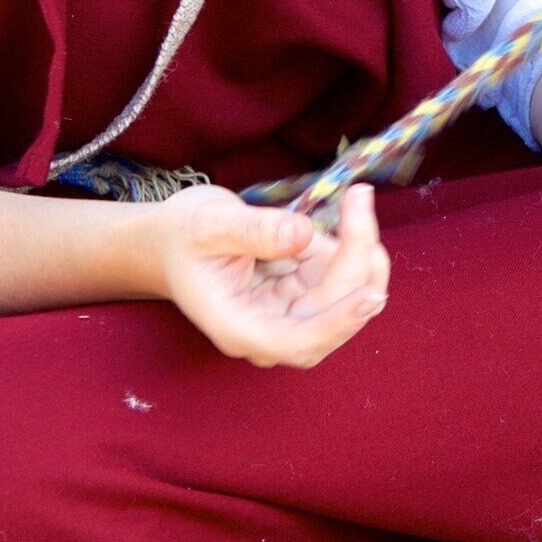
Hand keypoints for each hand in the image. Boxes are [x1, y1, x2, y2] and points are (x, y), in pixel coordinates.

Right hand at [144, 183, 386, 366]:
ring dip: (362, 249)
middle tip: (359, 199)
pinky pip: (344, 279)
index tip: (370, 295)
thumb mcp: (207, 223)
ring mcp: (290, 315)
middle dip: (357, 261)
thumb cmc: (181, 236)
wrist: (172, 241)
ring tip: (355, 199)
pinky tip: (347, 212)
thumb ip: (252, 230)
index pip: (296, 342)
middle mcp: (269, 331)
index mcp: (237, 327)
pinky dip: (355, 246)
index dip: (337, 323)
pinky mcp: (305, 295)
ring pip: (347, 296)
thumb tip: (302, 234)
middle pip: (330, 315)